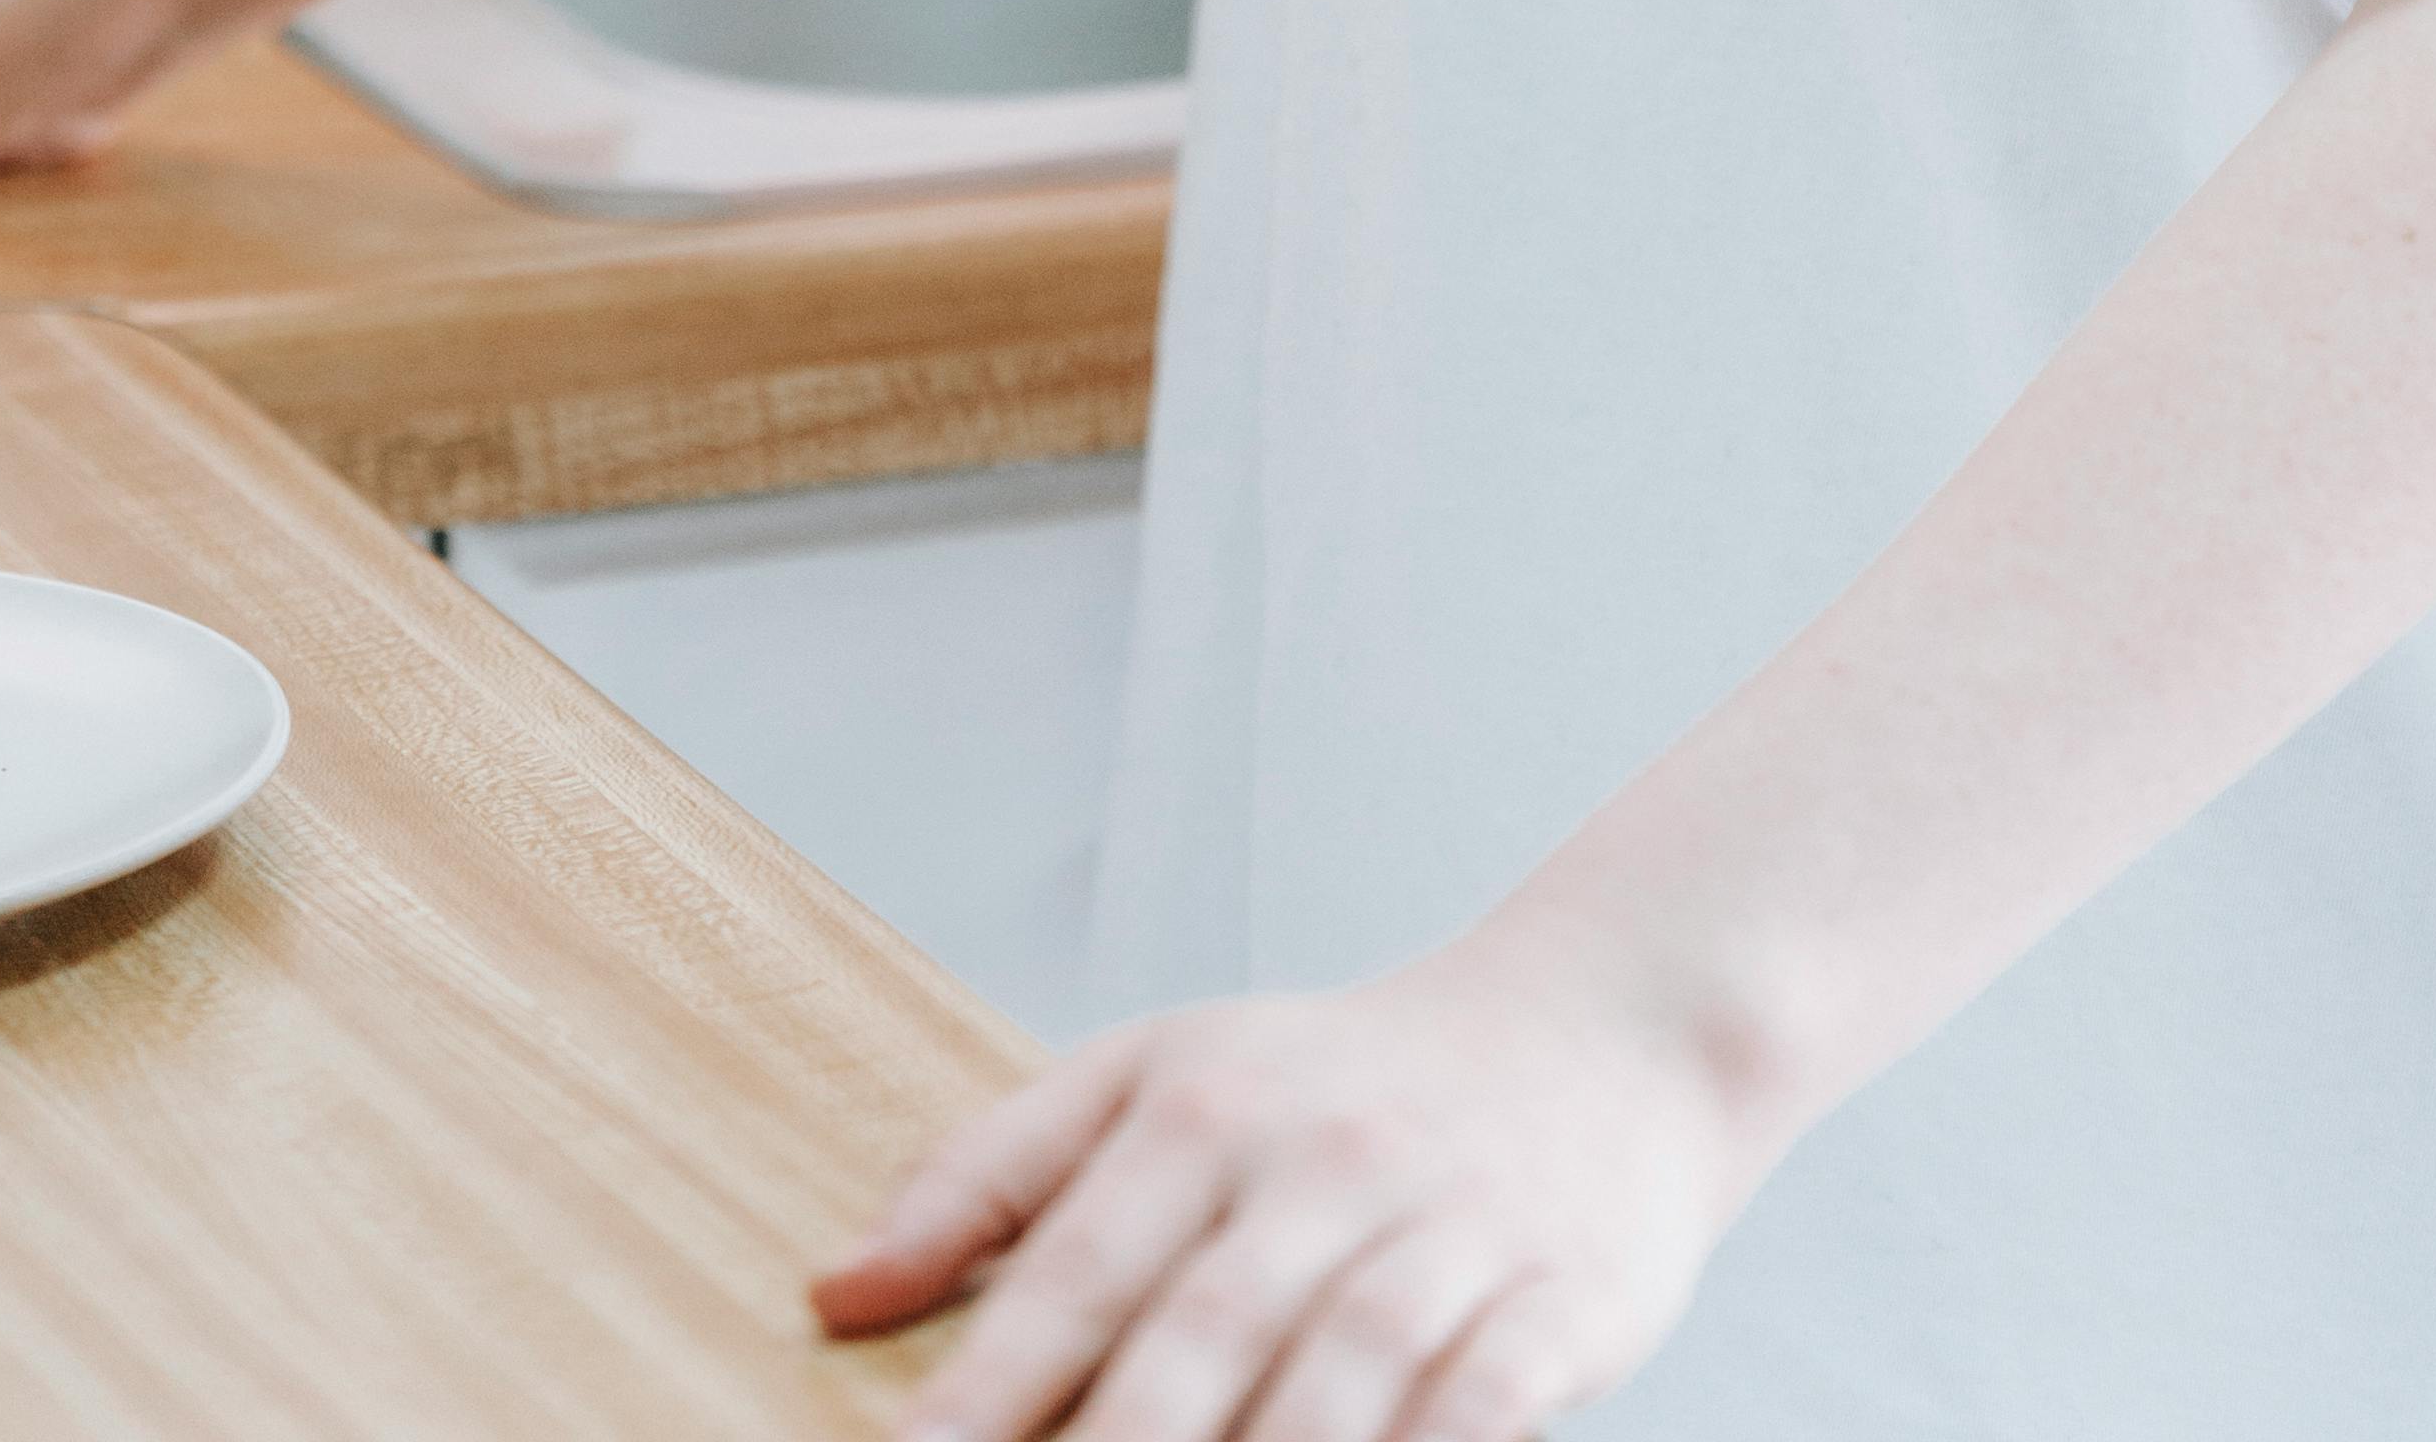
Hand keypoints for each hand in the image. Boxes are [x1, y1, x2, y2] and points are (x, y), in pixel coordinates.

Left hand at [808, 914, 1780, 1440]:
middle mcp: (1319, 1164)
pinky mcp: (1556, 1300)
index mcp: (1204, 1105)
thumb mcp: (1160, 1072)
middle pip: (1194, 1345)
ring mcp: (1443, 1234)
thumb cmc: (1340, 1082)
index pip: (1074, 1267)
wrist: (1598, 1032)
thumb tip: (838, 1294)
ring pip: (1333, 1389)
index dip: (989, 1388)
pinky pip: (1480, 1409)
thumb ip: (995, 1176)